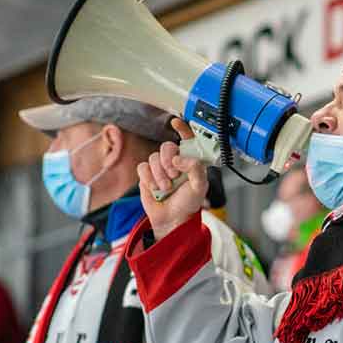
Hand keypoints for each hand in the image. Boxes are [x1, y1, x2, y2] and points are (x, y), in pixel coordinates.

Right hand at [137, 117, 209, 240]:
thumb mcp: (200, 186)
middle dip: (168, 160)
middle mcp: (175, 161)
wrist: (172, 219)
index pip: (187, 140)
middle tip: (174, 175)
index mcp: (190, 161)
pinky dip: (149, 178)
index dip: (182, 129)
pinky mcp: (147, 175)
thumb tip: (179, 158)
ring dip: (160, 174)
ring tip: (167, 187)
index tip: (176, 123)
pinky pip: (143, 167)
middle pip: (166, 146)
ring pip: (154, 157)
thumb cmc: (188, 203)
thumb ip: (195, 168)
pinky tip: (156, 188)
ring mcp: (160, 168)